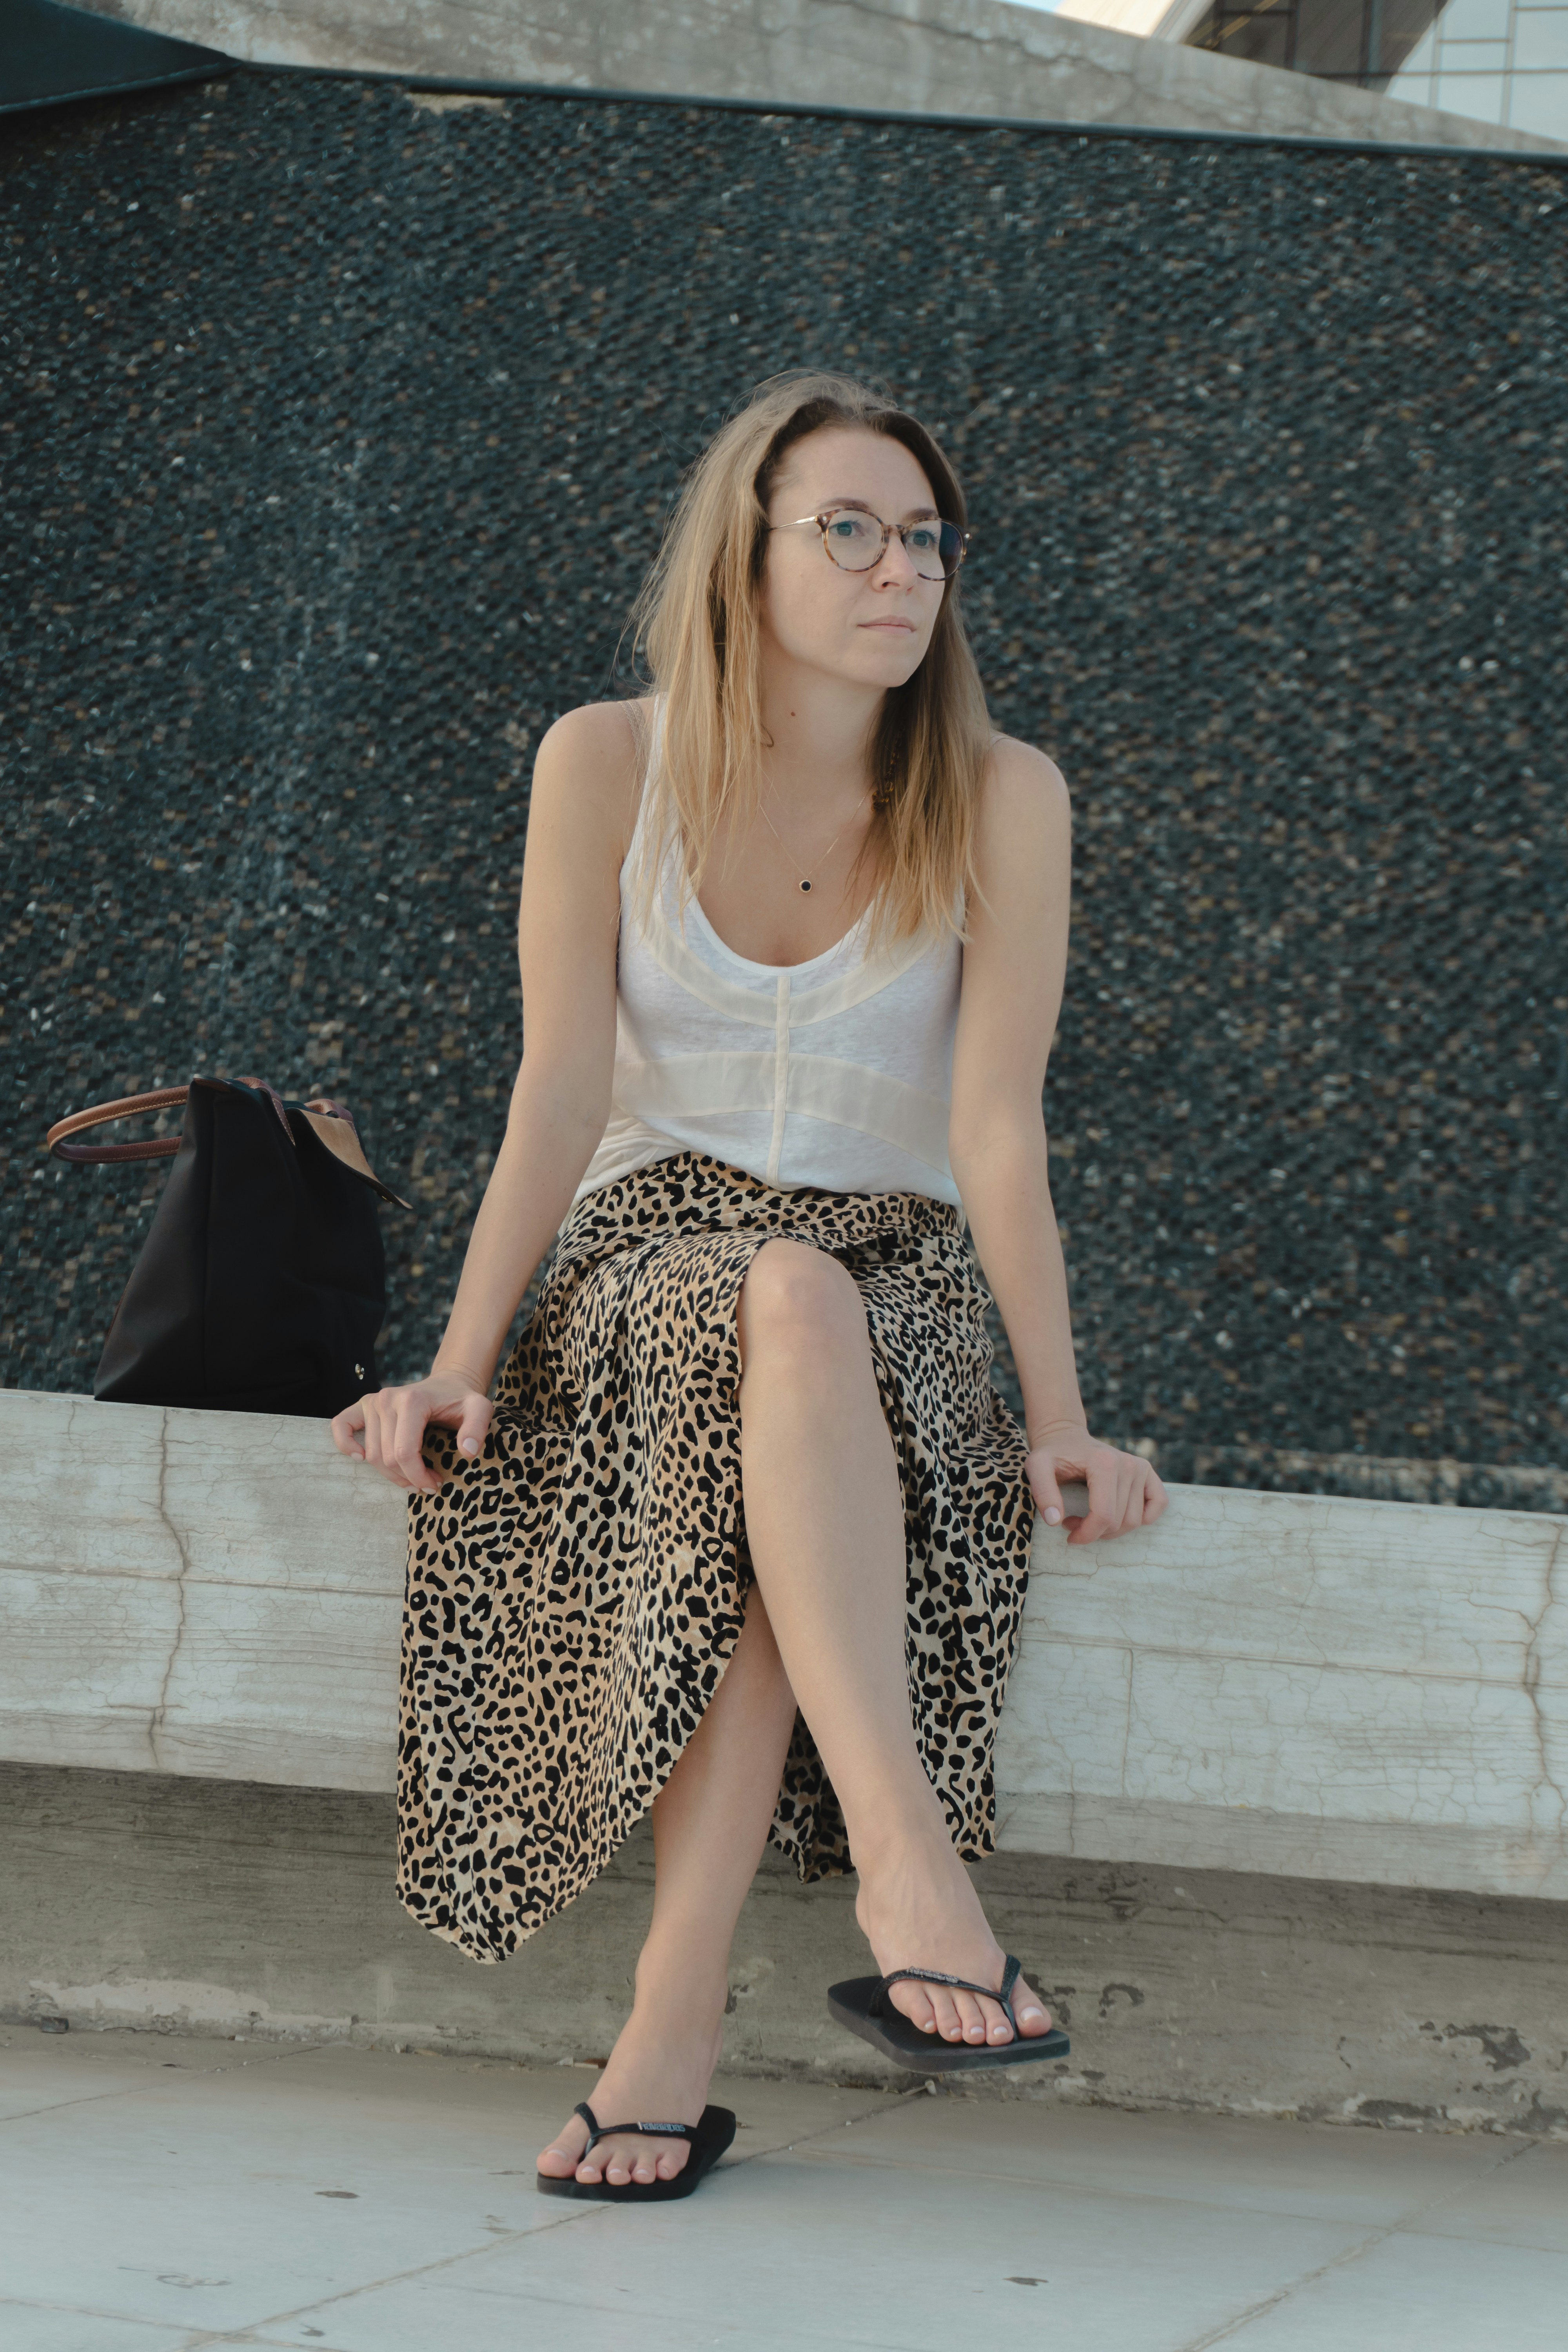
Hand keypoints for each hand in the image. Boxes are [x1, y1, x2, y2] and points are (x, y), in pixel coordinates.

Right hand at [330, 1366, 492, 1493]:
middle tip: (428, 1484)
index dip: (418, 1476)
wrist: (448, 1385)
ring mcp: (373, 1401)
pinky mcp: (364, 1405)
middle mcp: (387, 1399)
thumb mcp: (480, 1410)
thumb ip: (477, 1429)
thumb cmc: (462, 1401)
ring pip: (371, 1454)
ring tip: (413, 1477)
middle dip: (408, 1478)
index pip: (405, 1452)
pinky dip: (346, 1444)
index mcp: (412, 1401)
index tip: (435, 1485)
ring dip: (390, 1474)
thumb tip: (467, 1452)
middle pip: (388, 1457)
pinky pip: (341, 1426)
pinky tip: (361, 1458)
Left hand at [1025, 1421, 1166, 1544]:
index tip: (1068, 1533)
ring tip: (1088, 1518)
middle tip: (1073, 1523)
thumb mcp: (1036, 1468)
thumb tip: (1055, 1521)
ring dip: (1112, 1529)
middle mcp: (1128, 1464)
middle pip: (1119, 1521)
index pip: (1104, 1515)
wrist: (1066, 1437)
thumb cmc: (1052, 1455)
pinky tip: (1120, 1515)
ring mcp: (1140, 1467)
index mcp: (1104, 1463)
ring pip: (1135, 1520)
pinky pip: (1158, 1503)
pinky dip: (1144, 1518)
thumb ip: (1043, 1493)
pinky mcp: (1147, 1471)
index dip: (1086, 1534)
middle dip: (1094, 1532)